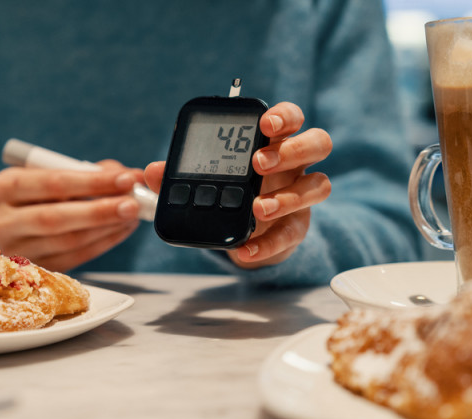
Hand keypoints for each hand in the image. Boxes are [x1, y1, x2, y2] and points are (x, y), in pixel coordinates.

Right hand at [0, 161, 143, 271]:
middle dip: (100, 210)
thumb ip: (88, 171)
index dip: (92, 182)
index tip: (126, 179)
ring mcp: (15, 250)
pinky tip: (121, 229)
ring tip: (132, 216)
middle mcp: (1, 221)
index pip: (51, 184)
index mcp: (4, 186)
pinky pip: (75, 258)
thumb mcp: (53, 173)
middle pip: (54, 219)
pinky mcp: (34, 270)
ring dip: (106, 228)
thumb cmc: (40, 191)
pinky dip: (103, 243)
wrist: (15, 222)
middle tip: (133, 204)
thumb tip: (130, 177)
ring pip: (68, 242)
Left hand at [144, 102, 330, 268]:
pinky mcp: (297, 227)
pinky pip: (293, 233)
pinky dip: (268, 244)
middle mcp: (295, 164)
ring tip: (257, 208)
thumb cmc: (228, 192)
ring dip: (288, 196)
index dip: (284, 116)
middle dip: (291, 150)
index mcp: (273, 141)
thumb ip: (178, 174)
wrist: (243, 232)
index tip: (265, 123)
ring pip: (319, 185)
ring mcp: (301, 195)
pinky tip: (245, 249)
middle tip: (259, 163)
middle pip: (317, 143)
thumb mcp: (203, 180)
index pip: (290, 118)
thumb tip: (152, 171)